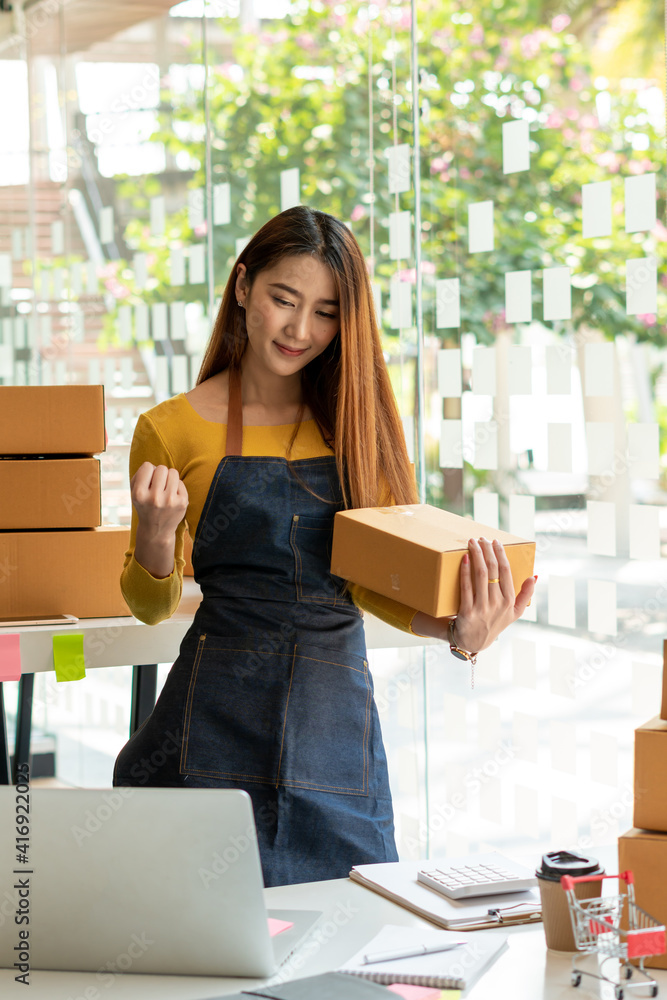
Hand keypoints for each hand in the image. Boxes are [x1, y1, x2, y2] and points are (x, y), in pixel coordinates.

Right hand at [130, 462, 188, 539]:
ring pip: (173, 472)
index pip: (147, 466)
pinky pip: (180, 482)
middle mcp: (154, 498)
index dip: (148, 471)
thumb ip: (139, 475)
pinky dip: (176, 486)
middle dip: (159, 474)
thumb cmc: (145, 506)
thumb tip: (152, 466)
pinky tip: (171, 496)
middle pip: (161, 468)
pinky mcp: (182, 502)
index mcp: (139, 494)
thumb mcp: (134, 493)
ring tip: (165, 488)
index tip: (148, 480)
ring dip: (169, 478)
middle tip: (158, 485)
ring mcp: (170, 501)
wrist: (156, 530)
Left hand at [450, 537, 535, 653]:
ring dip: (476, 555)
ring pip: (480, 576)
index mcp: (509, 602)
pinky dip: (465, 571)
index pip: (506, 572)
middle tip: (482, 538)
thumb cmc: (495, 622)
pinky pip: (466, 588)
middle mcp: (498, 604)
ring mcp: (482, 608)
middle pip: (493, 570)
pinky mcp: (467, 612)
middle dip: (487, 551)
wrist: (474, 642)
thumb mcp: (515, 613)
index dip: (501, 554)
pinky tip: (464, 559)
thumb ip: (526, 595)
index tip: (495, 541)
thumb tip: (534, 576)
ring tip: (472, 542)